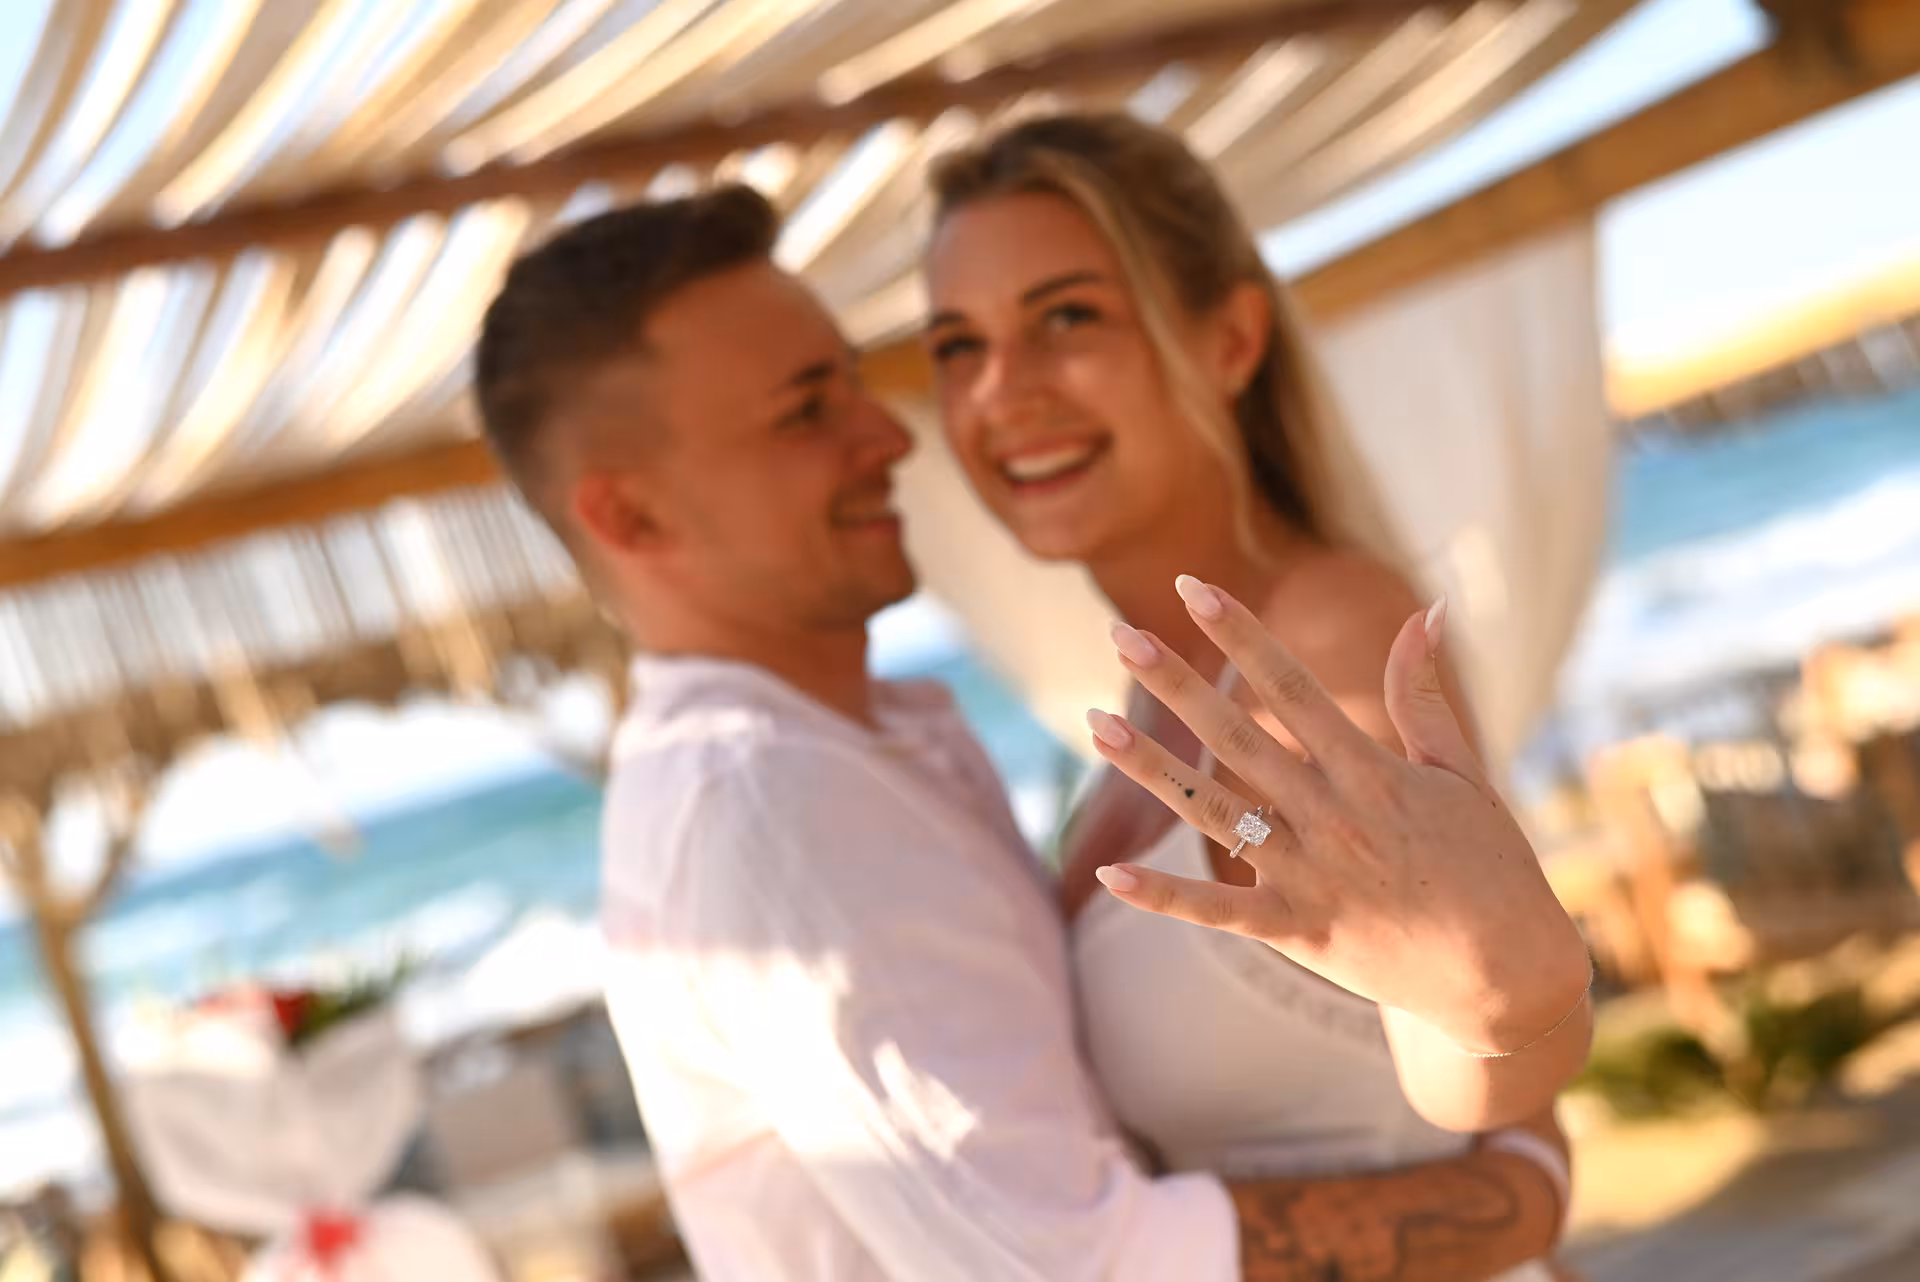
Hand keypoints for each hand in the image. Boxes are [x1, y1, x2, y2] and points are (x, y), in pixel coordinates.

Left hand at [1085, 577, 1589, 1055]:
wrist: (1510, 975)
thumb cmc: (1492, 866)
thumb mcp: (1462, 773)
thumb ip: (1422, 695)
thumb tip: (1425, 610)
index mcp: (1370, 770)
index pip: (1290, 684)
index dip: (1239, 633)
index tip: (1193, 587)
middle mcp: (1332, 815)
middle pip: (1237, 736)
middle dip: (1177, 683)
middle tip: (1120, 636)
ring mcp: (1311, 874)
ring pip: (1213, 812)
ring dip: (1152, 769)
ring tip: (1097, 726)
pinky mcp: (1300, 931)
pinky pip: (1220, 911)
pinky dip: (1164, 896)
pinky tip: (1109, 874)